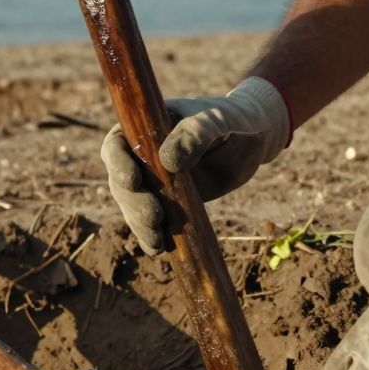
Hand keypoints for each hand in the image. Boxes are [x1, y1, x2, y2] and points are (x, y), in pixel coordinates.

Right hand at [100, 76, 290, 253]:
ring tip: (157, 240)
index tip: (134, 180)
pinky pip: (152, 221)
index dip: (117, 163)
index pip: (116, 144)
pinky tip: (158, 248)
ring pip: (133, 206)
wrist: (252, 140)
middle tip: (154, 215)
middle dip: (132, 202)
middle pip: (120, 181)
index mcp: (145, 127)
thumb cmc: (231, 120)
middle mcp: (142, 155)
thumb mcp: (216, 121)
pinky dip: (151, 235)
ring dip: (140, 224)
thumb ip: (194, 134)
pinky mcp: (169, 202)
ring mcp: (154, 181)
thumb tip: (168, 160)